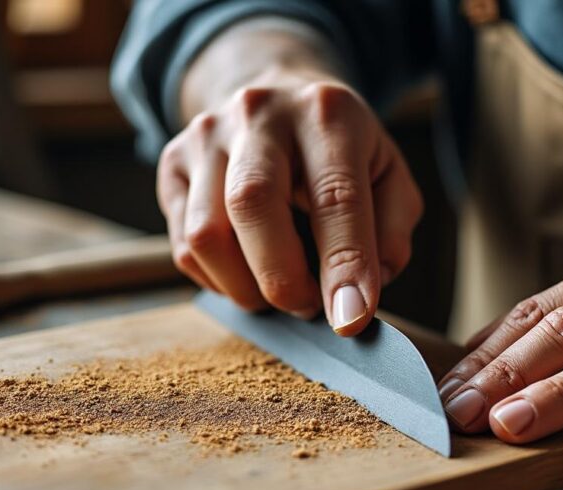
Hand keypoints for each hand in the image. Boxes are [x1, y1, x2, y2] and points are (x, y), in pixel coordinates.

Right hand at [158, 23, 420, 335]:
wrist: (277, 97)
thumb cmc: (340, 151)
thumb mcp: (389, 176)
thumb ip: (390, 233)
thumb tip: (360, 290)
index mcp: (328, 113)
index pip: (336, 195)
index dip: (344, 264)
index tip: (350, 318)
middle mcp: (260, 114)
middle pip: (253, 204)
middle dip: (283, 278)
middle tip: (309, 308)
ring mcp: (206, 136)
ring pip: (206, 234)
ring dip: (246, 287)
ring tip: (280, 292)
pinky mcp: (171, 164)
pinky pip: (184, 247)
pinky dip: (220, 281)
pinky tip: (249, 273)